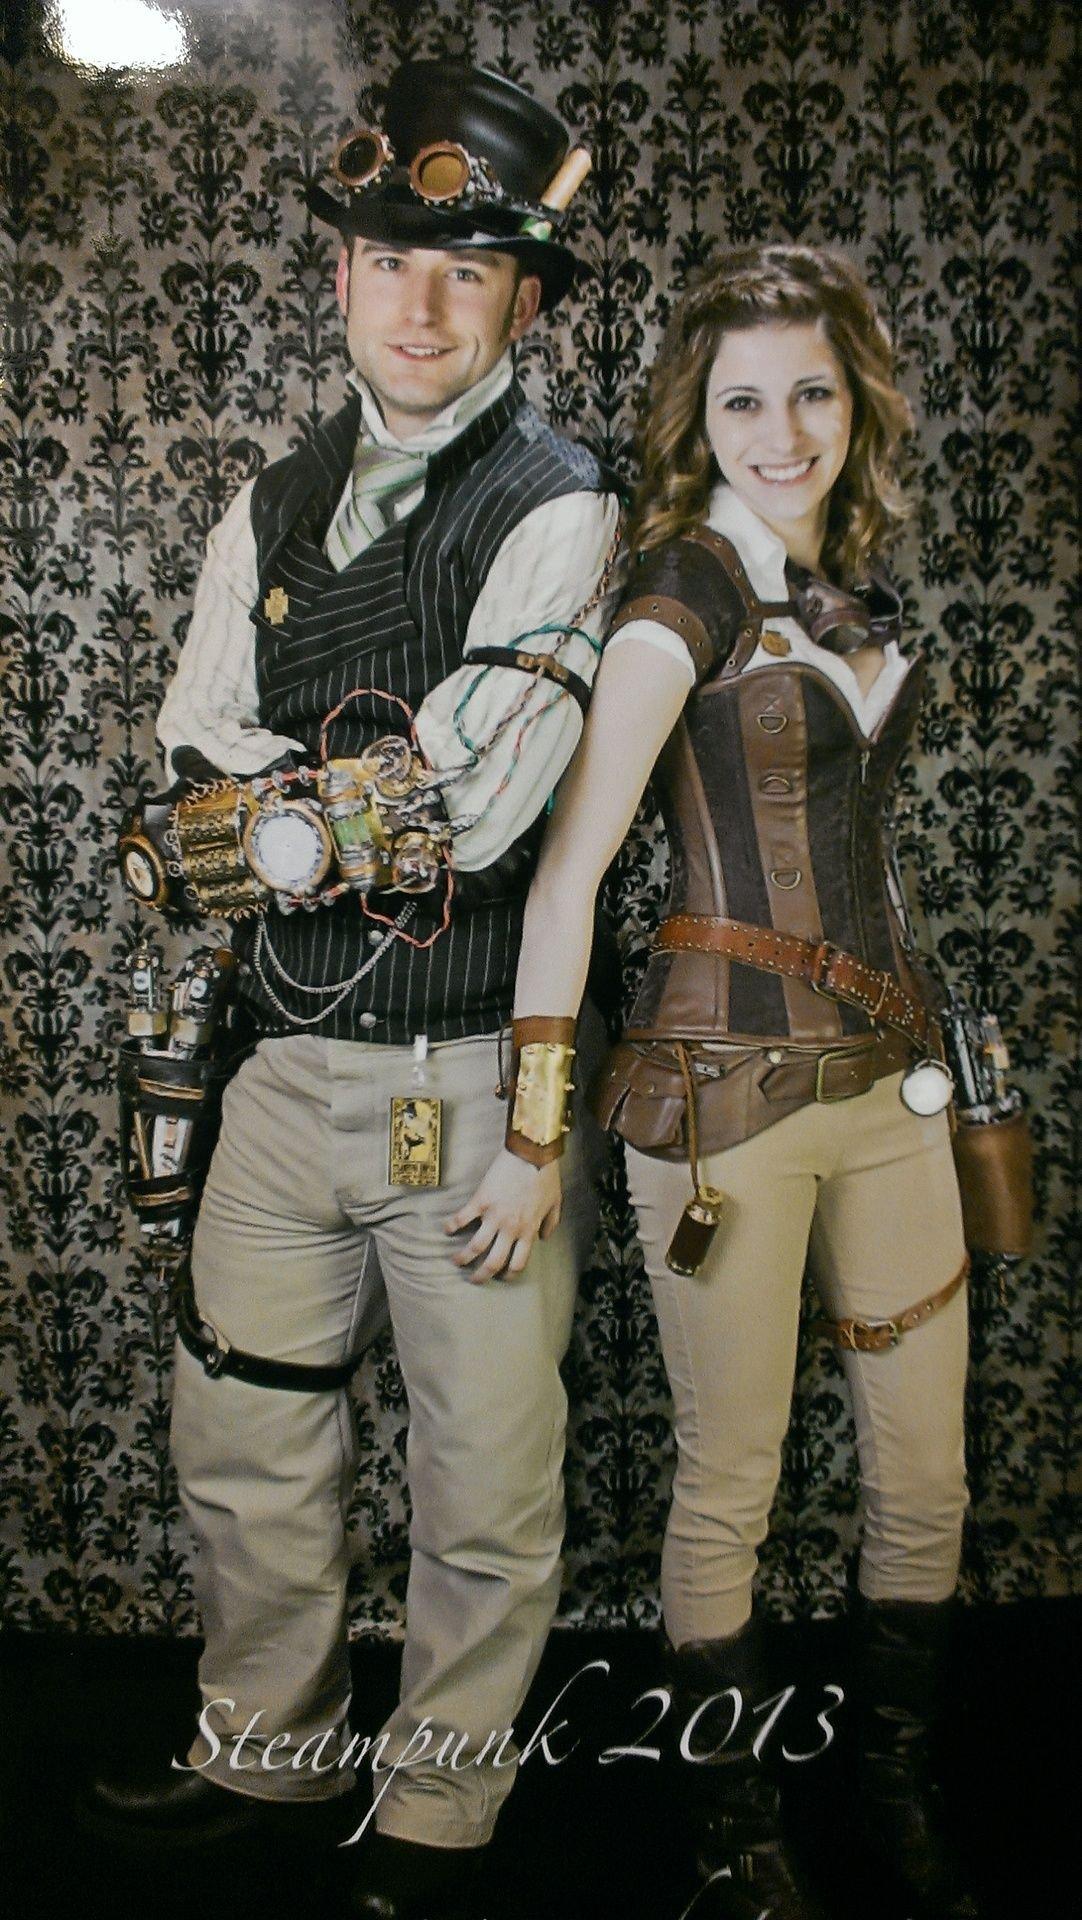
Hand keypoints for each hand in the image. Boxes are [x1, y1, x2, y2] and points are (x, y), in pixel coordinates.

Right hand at [444, 1149, 562, 1281]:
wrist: (532, 1153)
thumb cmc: (545, 1176)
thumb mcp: (555, 1202)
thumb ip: (550, 1223)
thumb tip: (544, 1238)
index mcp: (528, 1231)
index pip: (517, 1263)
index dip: (509, 1274)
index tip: (502, 1277)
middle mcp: (510, 1229)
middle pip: (493, 1262)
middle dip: (482, 1275)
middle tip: (474, 1280)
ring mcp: (494, 1216)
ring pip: (475, 1247)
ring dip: (463, 1258)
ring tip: (455, 1261)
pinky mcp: (481, 1201)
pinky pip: (462, 1218)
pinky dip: (452, 1226)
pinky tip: (446, 1230)